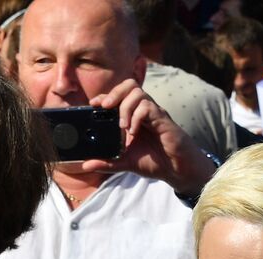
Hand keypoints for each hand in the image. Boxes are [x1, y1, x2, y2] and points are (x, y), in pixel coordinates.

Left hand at [82, 80, 216, 196]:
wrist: (176, 170)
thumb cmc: (154, 162)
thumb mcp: (125, 163)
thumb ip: (107, 162)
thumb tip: (85, 165)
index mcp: (134, 116)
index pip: (119, 96)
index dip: (106, 95)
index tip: (94, 104)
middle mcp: (144, 110)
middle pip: (130, 85)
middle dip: (114, 92)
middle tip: (105, 107)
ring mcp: (154, 113)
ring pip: (138, 92)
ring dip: (126, 107)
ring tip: (122, 126)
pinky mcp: (163, 119)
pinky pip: (148, 107)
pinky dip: (137, 117)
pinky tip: (134, 132)